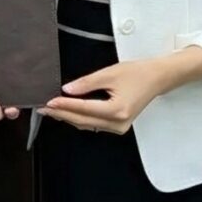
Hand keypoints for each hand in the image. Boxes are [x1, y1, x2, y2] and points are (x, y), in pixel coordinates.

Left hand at [39, 59, 163, 134]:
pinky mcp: (118, 126)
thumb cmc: (137, 74)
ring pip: (87, 125)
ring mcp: (118, 127)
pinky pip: (94, 124)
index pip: (84, 109)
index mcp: (117, 111)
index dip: (65, 105)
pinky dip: (80, 118)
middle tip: (44, 107)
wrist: (156, 79)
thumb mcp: (109, 74)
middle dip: (62, 114)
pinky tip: (69, 111)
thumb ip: (86, 83)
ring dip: (69, 117)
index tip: (50, 101)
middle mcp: (118, 124)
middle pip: (83, 120)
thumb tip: (67, 90)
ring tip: (53, 109)